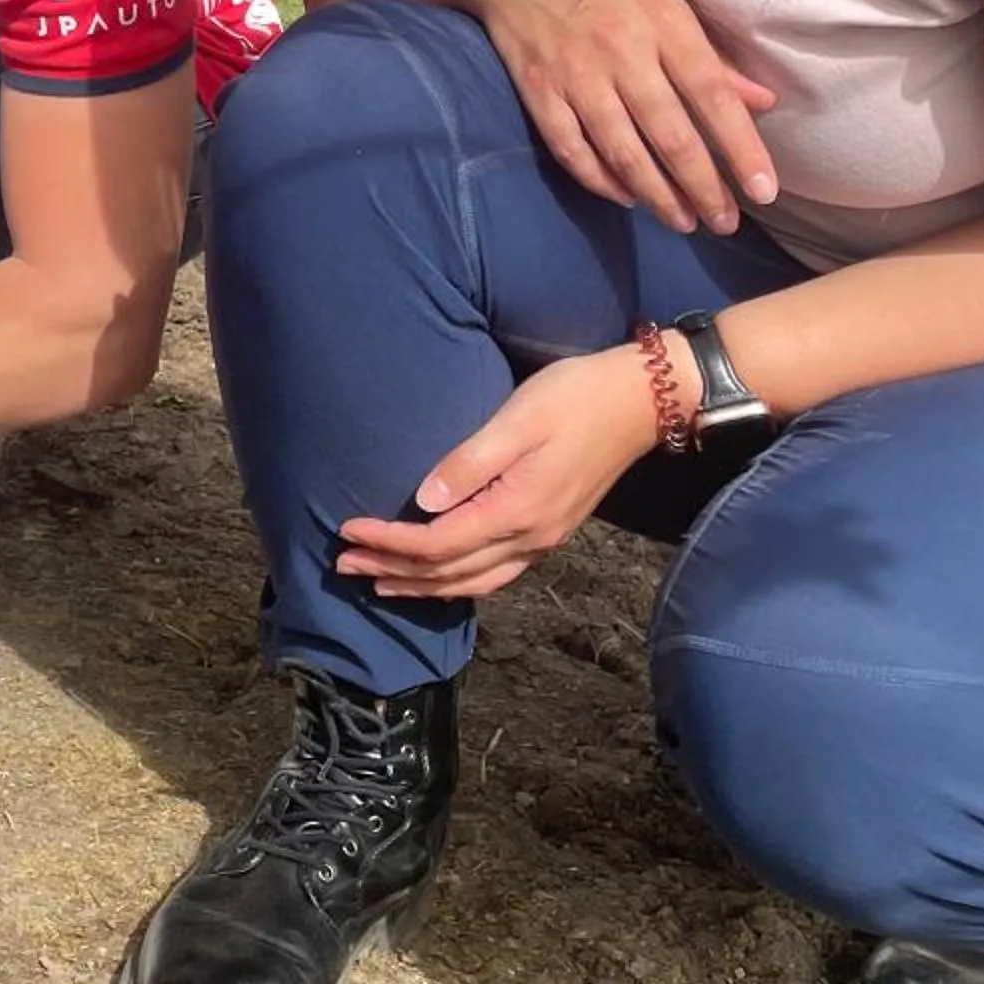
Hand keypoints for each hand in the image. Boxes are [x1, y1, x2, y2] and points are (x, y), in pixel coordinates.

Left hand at [335, 347, 658, 603]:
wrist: (639, 402)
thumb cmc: (574, 397)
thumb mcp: (517, 419)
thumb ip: (469, 462)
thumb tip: (422, 501)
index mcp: (517, 511)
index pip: (436, 543)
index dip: (388, 542)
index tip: (347, 530)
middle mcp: (530, 538)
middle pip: (448, 572)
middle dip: (392, 571)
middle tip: (343, 564)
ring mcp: (543, 541)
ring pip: (472, 583)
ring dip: (421, 585)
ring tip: (379, 582)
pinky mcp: (549, 532)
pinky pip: (494, 575)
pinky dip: (456, 582)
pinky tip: (437, 578)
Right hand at [450, 0, 777, 234]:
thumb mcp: (668, 3)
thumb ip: (713, 57)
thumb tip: (764, 102)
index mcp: (664, 25)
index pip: (712, 95)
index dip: (740, 147)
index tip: (764, 192)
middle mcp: (622, 53)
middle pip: (670, 134)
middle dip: (702, 187)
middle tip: (724, 223)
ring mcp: (576, 74)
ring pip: (623, 150)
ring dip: (657, 195)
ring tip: (683, 222)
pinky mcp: (537, 89)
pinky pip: (571, 147)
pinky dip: (599, 179)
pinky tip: (625, 196)